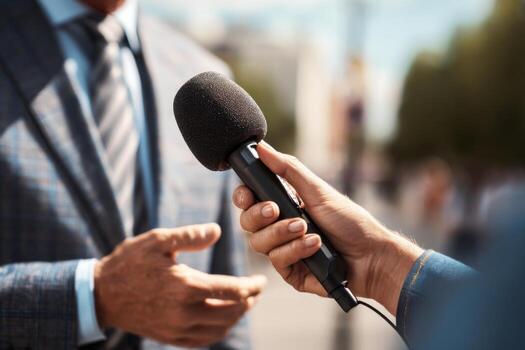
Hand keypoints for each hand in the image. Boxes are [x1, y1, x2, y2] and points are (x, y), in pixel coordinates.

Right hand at [94, 223, 265, 346]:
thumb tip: (217, 231)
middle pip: (231, 312)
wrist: (101, 294)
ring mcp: (177, 329)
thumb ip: (190, 235)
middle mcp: (184, 313)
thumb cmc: (130, 262)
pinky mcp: (170, 338)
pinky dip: (220, 330)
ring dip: (238, 316)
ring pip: (220, 328)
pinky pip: (204, 340)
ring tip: (244, 303)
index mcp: (185, 287)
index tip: (261, 280)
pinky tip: (223, 320)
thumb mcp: (157, 240)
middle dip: (249, 301)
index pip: (233, 291)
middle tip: (256, 290)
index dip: (252, 286)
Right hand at [233, 142, 422, 314]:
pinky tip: (315, 245)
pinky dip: (295, 250)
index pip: (249, 201)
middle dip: (259, 215)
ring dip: (282, 233)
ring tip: (306, 229)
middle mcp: (279, 228)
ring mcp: (284, 251)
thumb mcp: (317, 190)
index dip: (243, 197)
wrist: (372, 254)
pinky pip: (277, 261)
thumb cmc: (349, 220)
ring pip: (259, 243)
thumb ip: (287, 169)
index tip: (248, 194)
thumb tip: (261, 146)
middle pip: (248, 223)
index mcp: (282, 205)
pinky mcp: (291, 272)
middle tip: (276, 210)